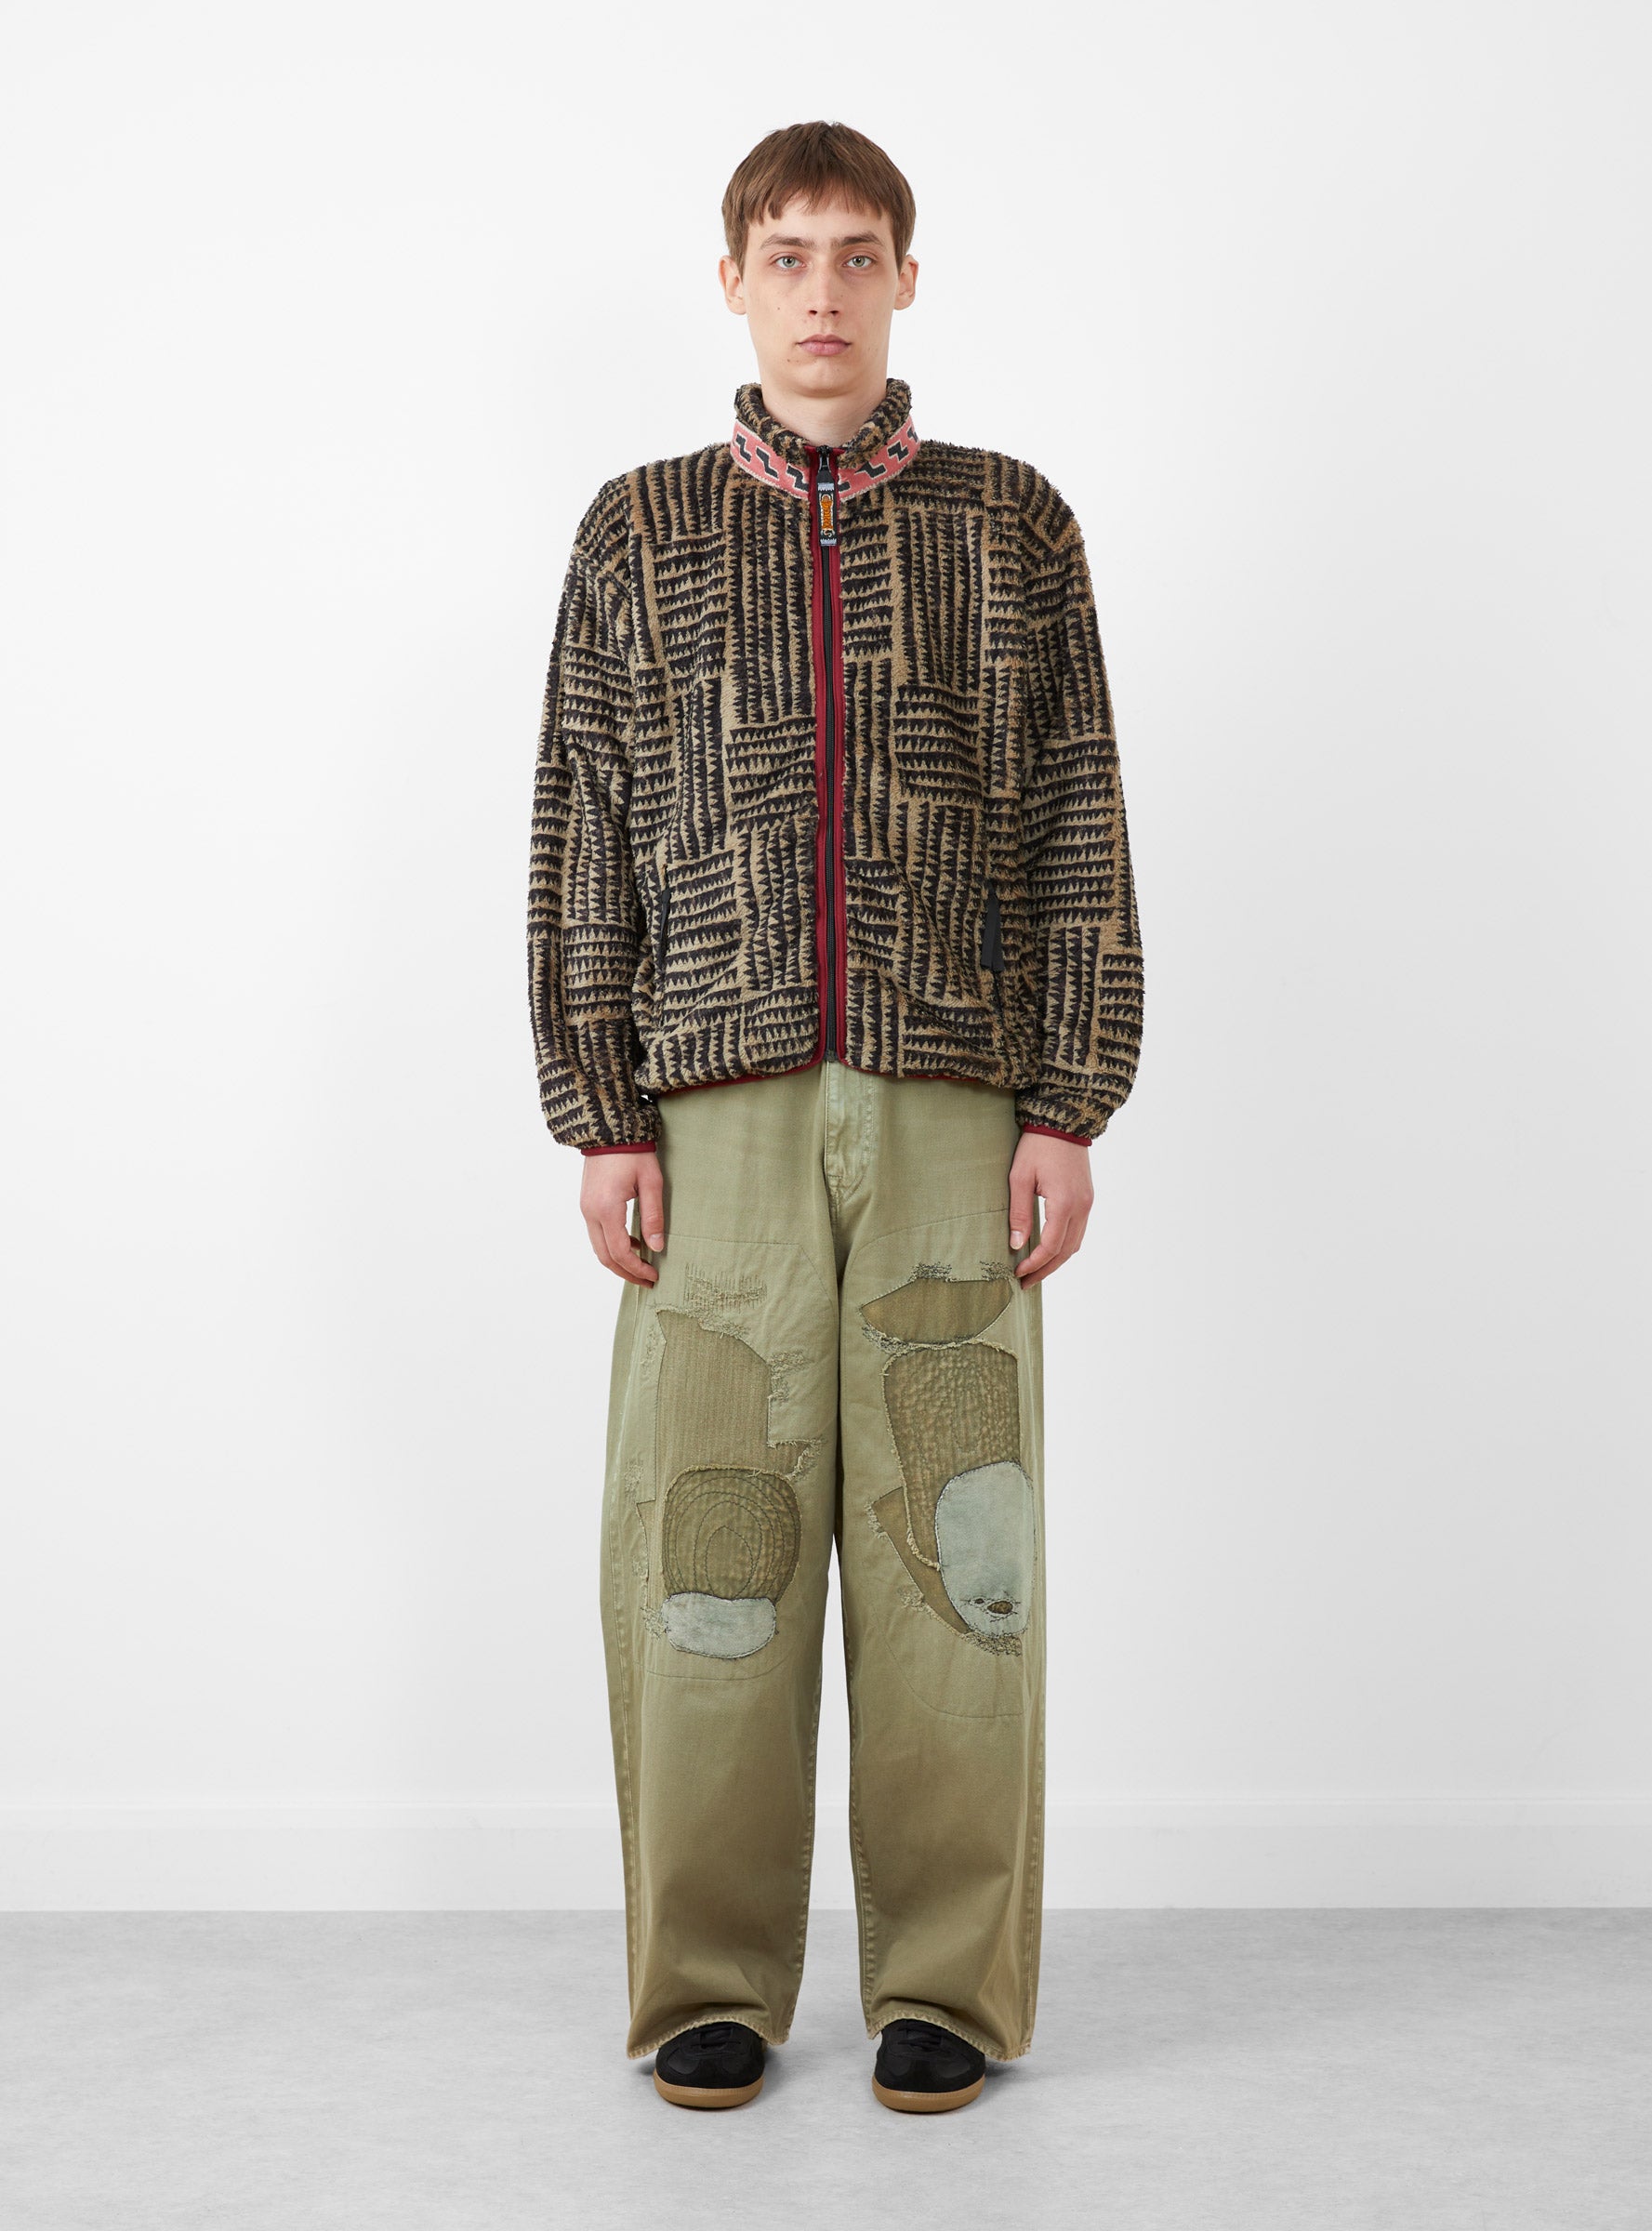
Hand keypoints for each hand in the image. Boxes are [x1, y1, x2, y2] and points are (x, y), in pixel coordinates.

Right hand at [580, 1150, 664, 1285]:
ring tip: (641, 1267)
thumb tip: (657, 1248)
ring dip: (618, 1261)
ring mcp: (585, 1209)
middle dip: (626, 1273)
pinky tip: (632, 1244)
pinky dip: (612, 1246)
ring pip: (598, 1248)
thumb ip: (653, 1216)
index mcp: (607, 1209)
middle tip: (647, 1281)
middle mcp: (591, 1213)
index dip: (637, 1269)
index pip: (620, 1252)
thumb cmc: (632, 1152)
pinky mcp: (587, 1204)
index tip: (653, 1276)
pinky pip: (596, 1234)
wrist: (607, 1130)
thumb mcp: (651, 1183)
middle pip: (605, 1257)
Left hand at [1008, 1133, 1092, 1286]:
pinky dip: (1064, 1245)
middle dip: (1046, 1270)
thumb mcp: (1020, 1178)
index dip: (1034, 1263)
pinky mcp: (1087, 1198)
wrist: (1063, 1121)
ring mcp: (1088, 1203)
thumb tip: (1016, 1244)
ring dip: (1056, 1260)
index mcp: (1065, 1203)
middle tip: (1025, 1282)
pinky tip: (1049, 1250)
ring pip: (1075, 1243)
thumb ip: (1019, 1213)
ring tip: (1035, 1271)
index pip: (1051, 1246)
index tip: (1017, 1272)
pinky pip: (1079, 1230)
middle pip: (1066, 1251)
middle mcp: (1082, 1207)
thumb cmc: (1037, 1146)